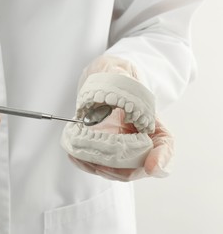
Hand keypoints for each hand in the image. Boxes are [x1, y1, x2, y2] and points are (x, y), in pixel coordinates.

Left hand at [64, 55, 173, 180]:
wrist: (100, 81)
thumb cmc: (114, 75)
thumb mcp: (119, 69)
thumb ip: (119, 74)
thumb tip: (115, 81)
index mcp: (150, 120)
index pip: (165, 144)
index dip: (162, 158)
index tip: (152, 167)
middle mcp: (139, 138)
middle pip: (140, 165)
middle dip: (122, 170)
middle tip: (100, 164)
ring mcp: (121, 147)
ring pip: (119, 170)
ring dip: (101, 169)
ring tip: (82, 158)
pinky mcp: (104, 150)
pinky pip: (99, 164)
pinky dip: (87, 164)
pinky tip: (75, 156)